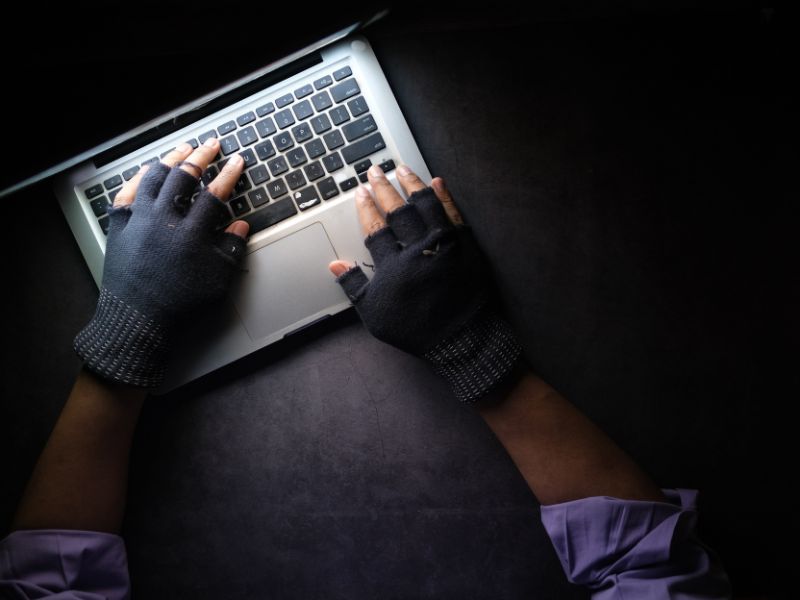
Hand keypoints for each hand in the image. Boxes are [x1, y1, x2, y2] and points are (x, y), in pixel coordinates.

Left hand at [74, 139, 248, 386]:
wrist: (137, 321)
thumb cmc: (180, 305)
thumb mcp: (217, 281)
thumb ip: (231, 249)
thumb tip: (241, 226)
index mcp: (191, 233)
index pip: (215, 194)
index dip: (229, 175)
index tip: (237, 161)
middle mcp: (164, 220)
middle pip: (184, 176)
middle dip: (201, 157)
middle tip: (212, 145)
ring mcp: (138, 220)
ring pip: (154, 177)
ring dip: (170, 160)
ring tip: (182, 150)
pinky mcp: (119, 226)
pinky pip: (127, 193)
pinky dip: (139, 178)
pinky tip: (147, 171)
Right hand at [328, 164, 520, 401]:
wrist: (461, 340)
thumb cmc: (415, 329)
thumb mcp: (375, 314)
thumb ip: (354, 286)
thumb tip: (334, 265)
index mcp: (393, 265)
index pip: (375, 227)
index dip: (366, 207)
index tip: (360, 192)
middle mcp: (418, 249)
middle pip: (398, 210)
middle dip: (383, 188)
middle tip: (375, 171)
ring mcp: (445, 245)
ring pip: (426, 205)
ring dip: (412, 184)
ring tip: (402, 168)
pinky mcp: (467, 246)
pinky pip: (454, 214)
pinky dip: (445, 196)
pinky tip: (437, 182)